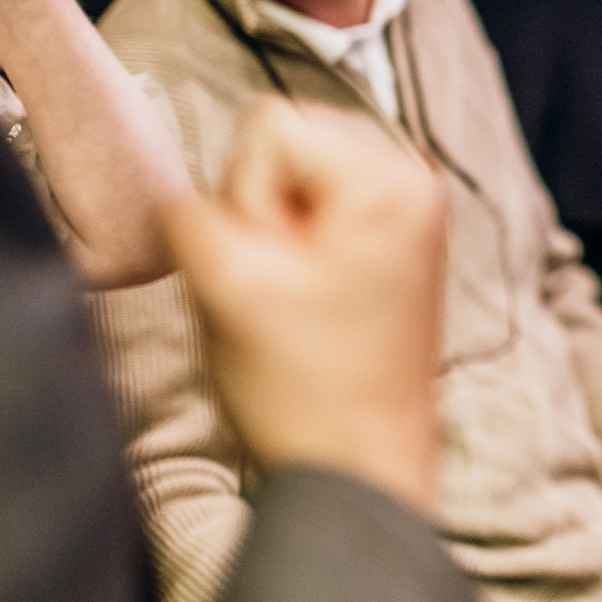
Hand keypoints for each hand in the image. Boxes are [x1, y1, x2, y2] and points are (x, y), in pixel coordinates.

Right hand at [160, 98, 448, 510]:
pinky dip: (294, 249)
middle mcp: (415, 181)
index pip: (267, 127)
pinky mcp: (394, 244)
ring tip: (292, 301)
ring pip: (291, 179)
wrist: (359, 474)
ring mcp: (409, 213)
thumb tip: (186, 189)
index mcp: (391, 180)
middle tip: (278, 286)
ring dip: (273, 234)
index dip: (243, 200)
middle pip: (284, 143)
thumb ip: (190, 208)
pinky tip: (304, 304)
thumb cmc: (306, 393)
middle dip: (259, 210)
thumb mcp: (225, 284)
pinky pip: (314, 211)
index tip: (268, 269)